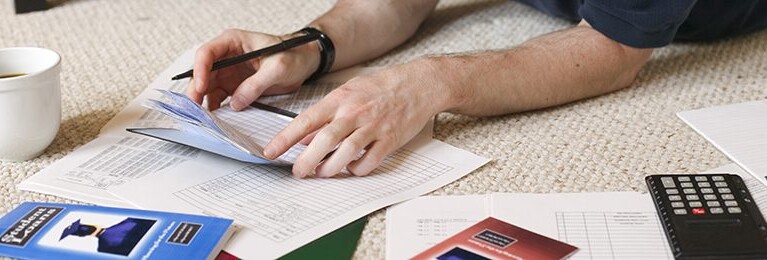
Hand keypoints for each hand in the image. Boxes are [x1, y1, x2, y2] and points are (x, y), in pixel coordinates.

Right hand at [186, 29, 319, 109]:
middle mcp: (227, 57)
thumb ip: (256, 84)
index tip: (202, 87)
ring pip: (208, 88)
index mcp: (233, 42)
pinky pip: (220, 98)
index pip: (207, 53)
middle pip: (202, 73)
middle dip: (197, 91)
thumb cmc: (293, 55)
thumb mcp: (277, 68)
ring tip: (204, 119)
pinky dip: (216, 109)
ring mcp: (229, 73)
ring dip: (204, 103)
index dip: (200, 70)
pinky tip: (216, 120)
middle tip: (195, 110)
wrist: (304, 61)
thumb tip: (235, 103)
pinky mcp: (235, 87)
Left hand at [263, 59, 452, 177]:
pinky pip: (369, 162)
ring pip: (345, 154)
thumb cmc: (381, 88)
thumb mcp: (349, 93)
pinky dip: (357, 169)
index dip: (285, 138)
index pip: (306, 121)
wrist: (418, 84)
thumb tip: (306, 137)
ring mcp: (373, 127)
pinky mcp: (389, 140)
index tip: (270, 151)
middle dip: (306, 161)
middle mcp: (354, 113)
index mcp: (340, 100)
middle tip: (297, 172)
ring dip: (330, 168)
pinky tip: (352, 168)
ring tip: (323, 173)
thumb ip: (327, 115)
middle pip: (324, 141)